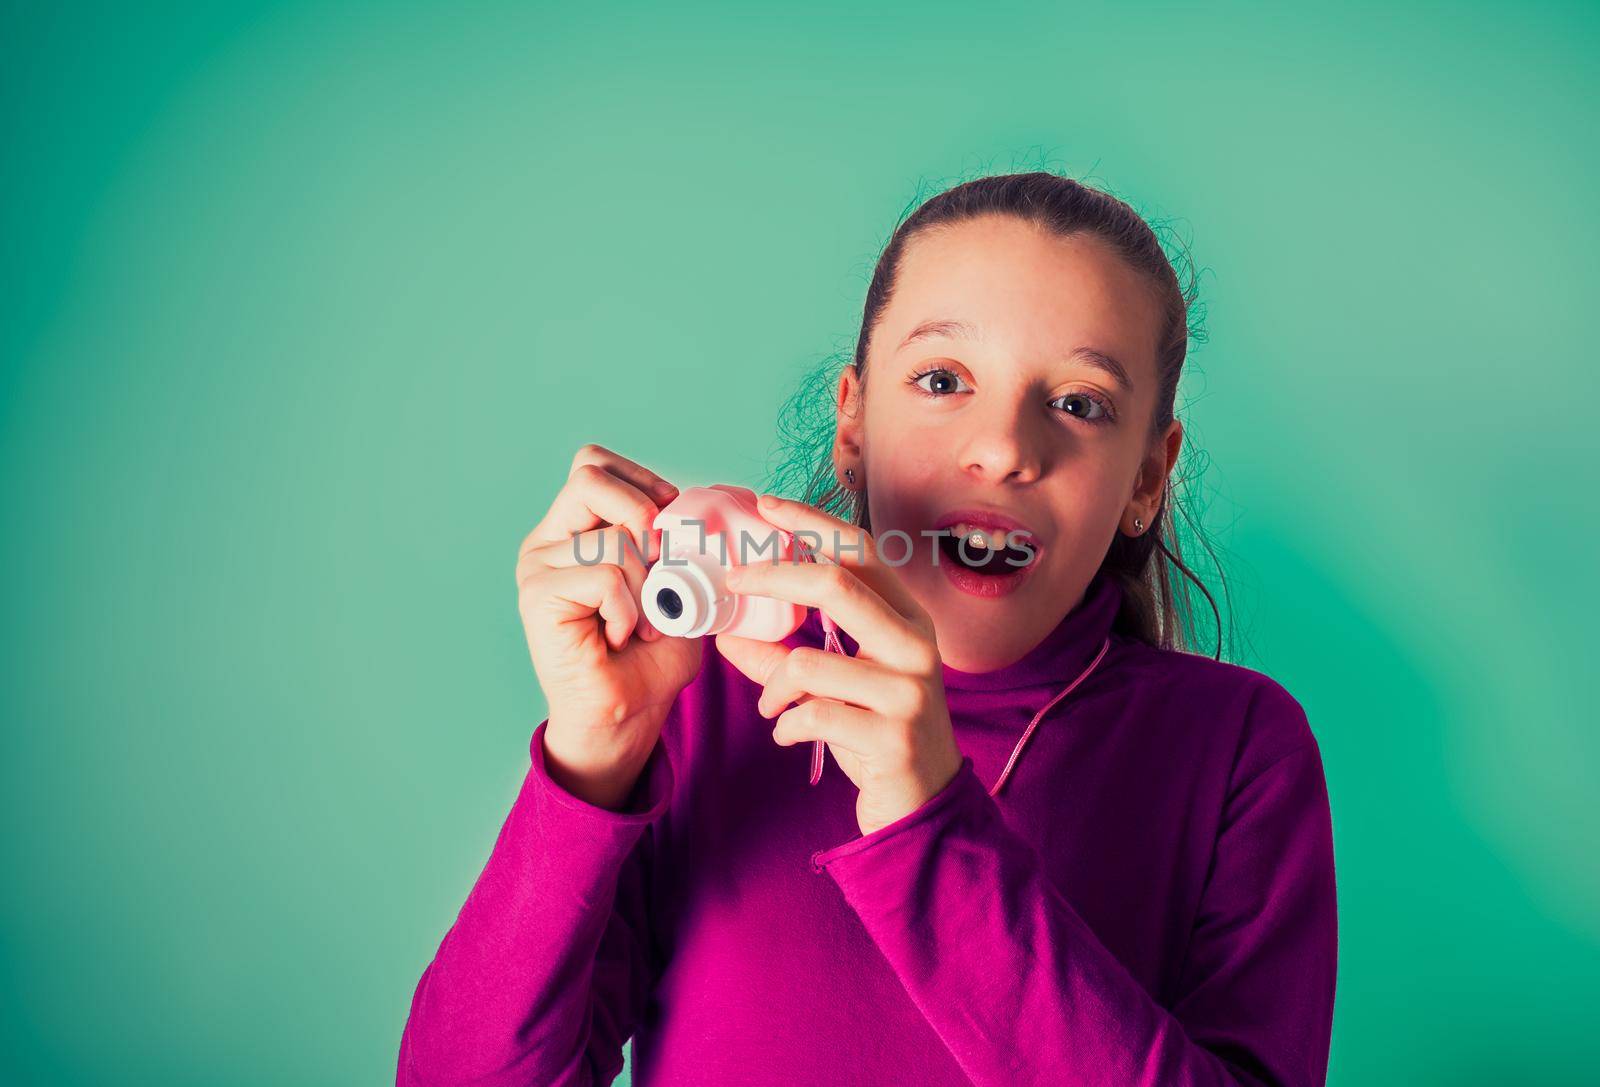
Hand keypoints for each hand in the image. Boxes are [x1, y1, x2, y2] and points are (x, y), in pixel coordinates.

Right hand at [515, 444, 701, 805]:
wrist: (625, 716)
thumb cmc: (649, 656)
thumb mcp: (677, 585)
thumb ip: (675, 543)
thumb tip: (692, 507)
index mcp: (574, 529)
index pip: (595, 464)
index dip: (642, 482)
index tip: (671, 525)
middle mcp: (548, 541)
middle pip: (589, 475)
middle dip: (643, 513)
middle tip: (662, 562)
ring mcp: (537, 566)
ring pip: (612, 538)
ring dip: (648, 583)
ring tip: (645, 622)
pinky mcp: (536, 596)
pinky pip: (604, 576)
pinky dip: (629, 608)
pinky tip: (621, 635)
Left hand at [714, 494, 963, 836]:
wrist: (922, 805)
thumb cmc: (875, 733)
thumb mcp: (835, 685)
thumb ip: (780, 655)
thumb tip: (725, 628)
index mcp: (905, 619)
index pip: (860, 550)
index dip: (812, 522)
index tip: (765, 504)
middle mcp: (915, 644)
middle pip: (838, 584)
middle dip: (773, 576)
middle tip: (732, 581)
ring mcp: (908, 690)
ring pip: (809, 662)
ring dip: (773, 686)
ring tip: (771, 706)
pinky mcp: (893, 736)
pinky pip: (812, 715)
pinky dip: (785, 725)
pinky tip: (790, 735)